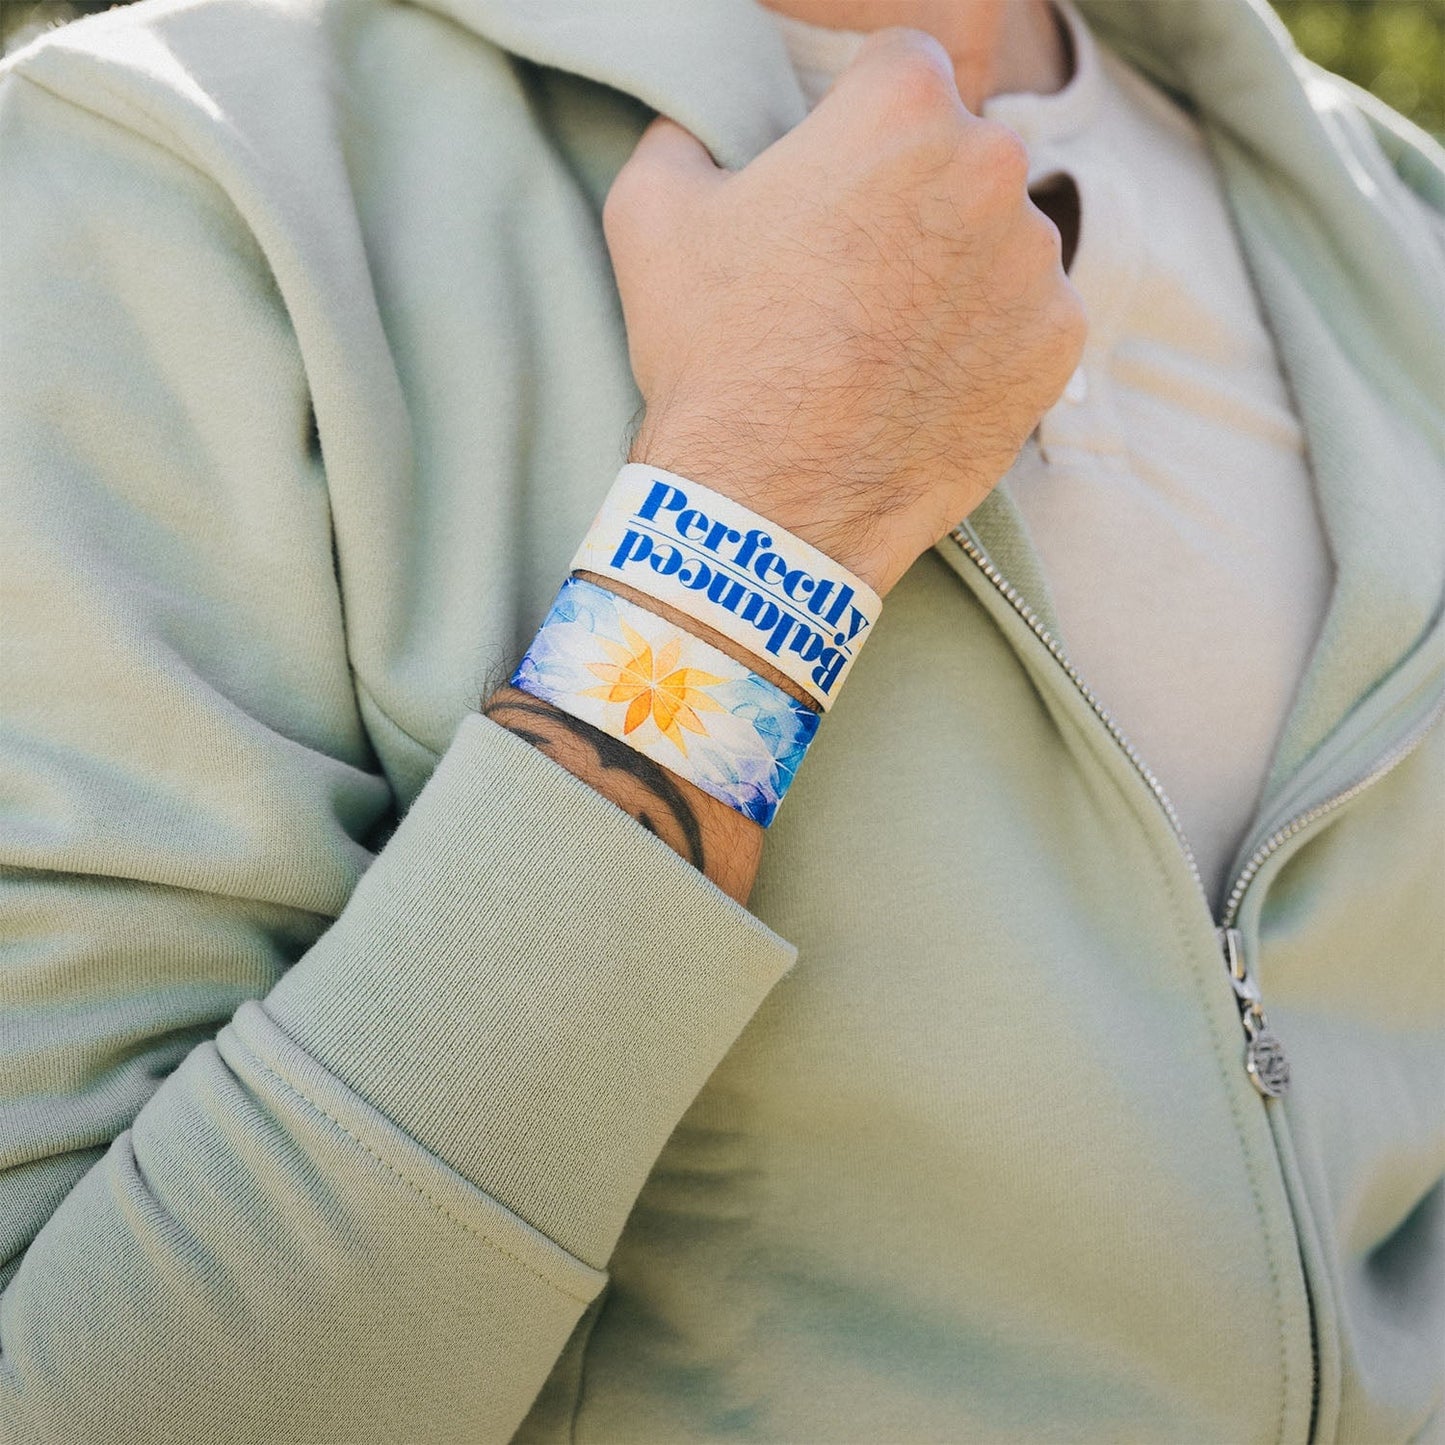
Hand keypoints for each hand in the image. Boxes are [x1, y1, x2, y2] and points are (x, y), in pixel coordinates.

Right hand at [602, 27, 1085, 595]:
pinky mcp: (1058, 345)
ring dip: (956, 269)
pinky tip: (925, 378)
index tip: (837, 178)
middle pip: (961, 151)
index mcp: (900, 108)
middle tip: (853, 271)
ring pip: (1001, 236)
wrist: (770, 506)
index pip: (901, 65)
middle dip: (914, 194)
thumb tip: (691, 129)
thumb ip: (681, 137)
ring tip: (885, 338)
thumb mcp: (651, 217)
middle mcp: (990, 166)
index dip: (860, 121)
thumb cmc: (713, 357)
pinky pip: (1029, 317)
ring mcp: (1035, 262)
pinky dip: (988, 339)